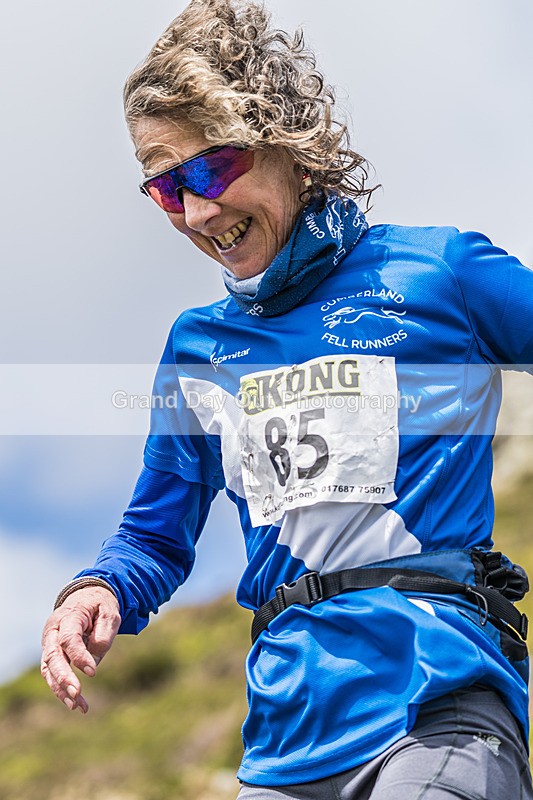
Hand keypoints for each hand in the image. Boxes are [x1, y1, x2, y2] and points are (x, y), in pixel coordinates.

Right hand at [41, 586, 120, 712]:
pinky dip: (62, 690)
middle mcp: (53, 630)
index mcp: (68, 615)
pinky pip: (52, 675)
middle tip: (77, 693)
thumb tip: (93, 660)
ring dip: (61, 689)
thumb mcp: (110, 613)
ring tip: (78, 706)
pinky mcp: (51, 655)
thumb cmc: (100, 605)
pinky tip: (76, 704)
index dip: (79, 656)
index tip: (92, 672)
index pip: (69, 638)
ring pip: (49, 669)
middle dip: (63, 677)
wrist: (86, 597)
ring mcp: (49, 643)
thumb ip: (102, 635)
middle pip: (52, 656)